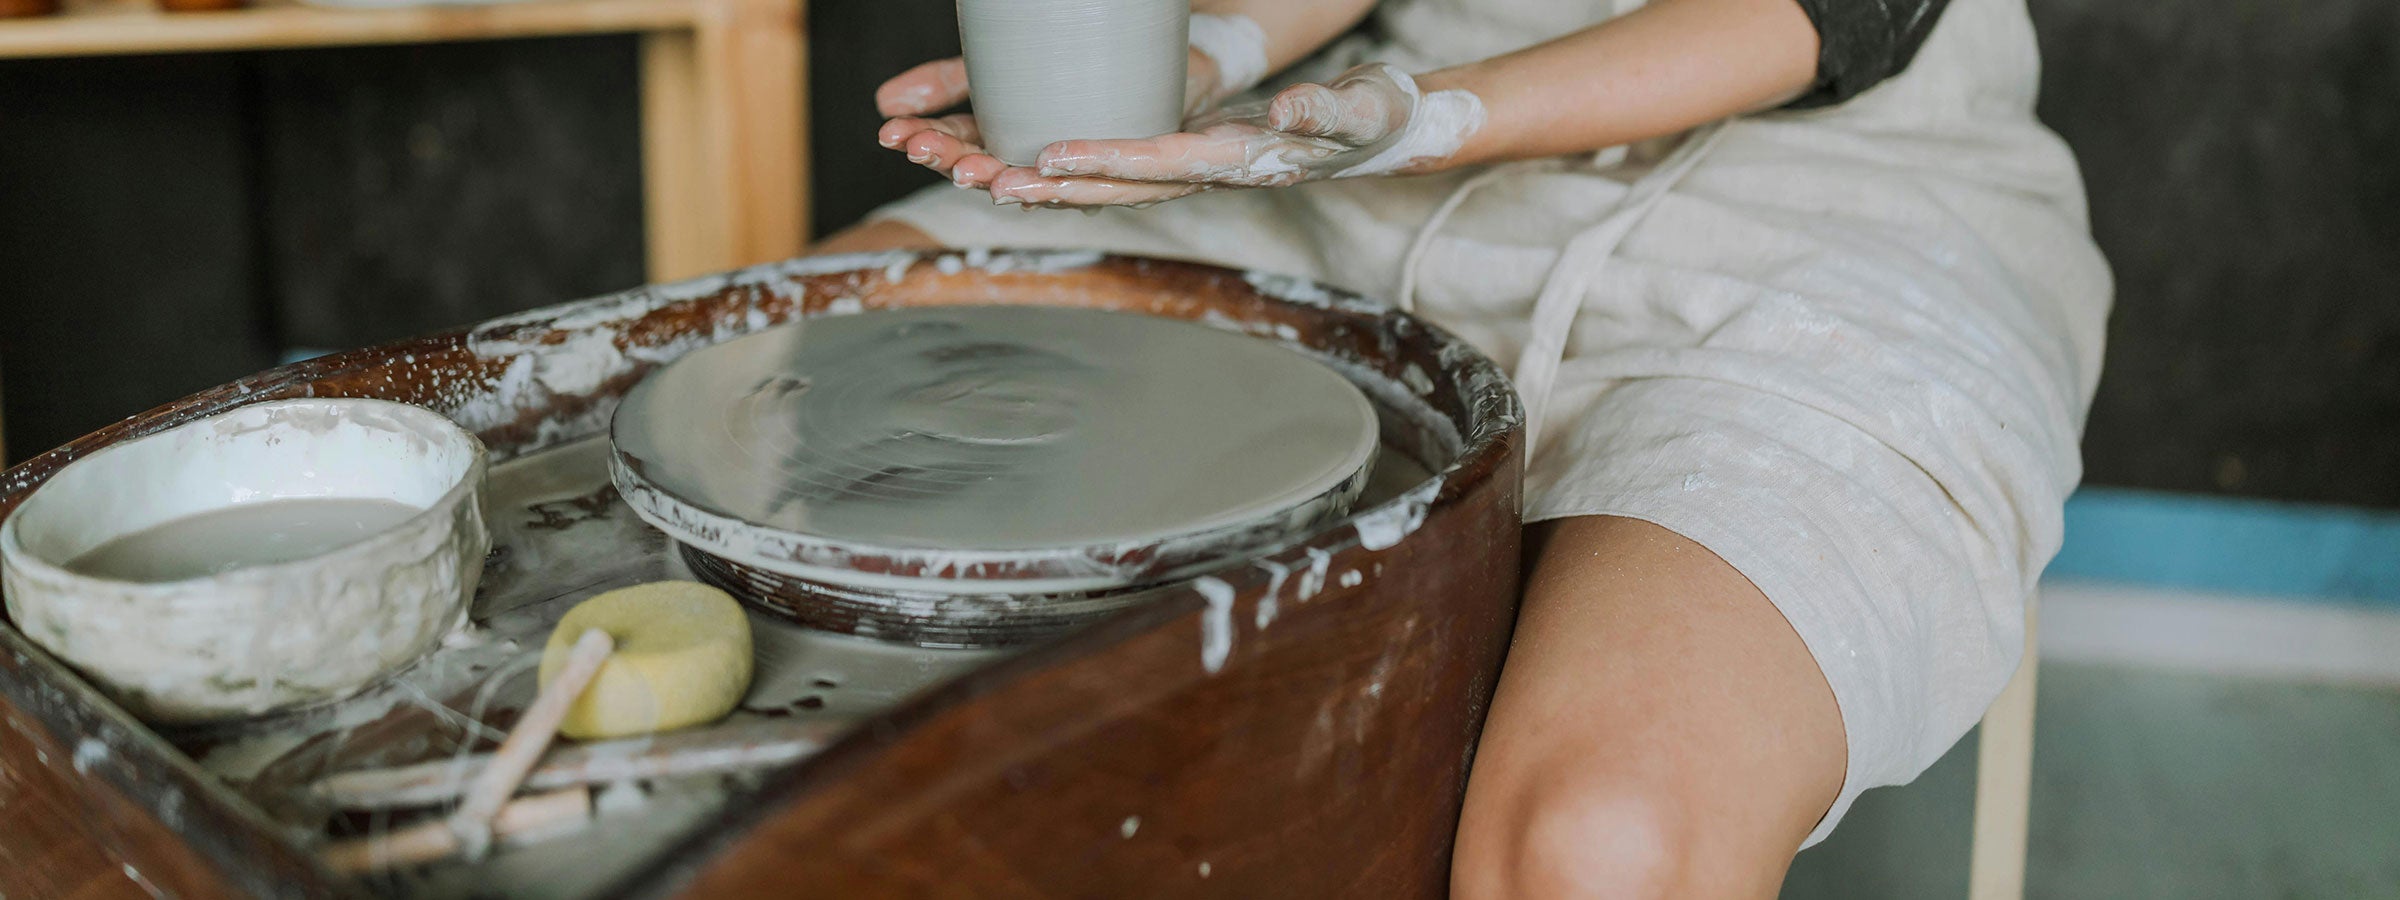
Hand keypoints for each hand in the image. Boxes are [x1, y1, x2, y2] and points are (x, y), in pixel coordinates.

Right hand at [875, 49, 1231, 192]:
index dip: (926, 147)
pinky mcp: (1144, 162)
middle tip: (927, 153)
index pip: (959, 151)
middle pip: (994, 175)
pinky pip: (1112, 172)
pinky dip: (1081, 165)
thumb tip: (884, 103)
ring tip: (979, 172)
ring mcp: (1093, 170)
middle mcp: (1046, 166)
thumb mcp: (1000, 69)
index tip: (891, 136)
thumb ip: (946, 84)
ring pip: (1047, 187)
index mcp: (1008, 142)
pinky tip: (1051, 159)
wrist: (1167, 57)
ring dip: (1008, 182)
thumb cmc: (1083, 68)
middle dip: (958, 166)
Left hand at [992, 64, 1486, 207]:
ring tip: (989, 177)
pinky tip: (1034, 161)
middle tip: (987, 181)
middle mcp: (1207, 173)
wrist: (1382, 131)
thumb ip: (1324, 109)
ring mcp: (1195, 169)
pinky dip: (1078, 169)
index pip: (1159, 165)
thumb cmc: (1371, 118)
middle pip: (1118, 187)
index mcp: (1238, 162)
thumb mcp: (1357, 107)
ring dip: (1054, 186)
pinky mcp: (1190, 155)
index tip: (1048, 157)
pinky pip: (1123, 169)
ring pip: (1111, 184)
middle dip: (1054, 189)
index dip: (1102, 161)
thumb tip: (1286, 108)